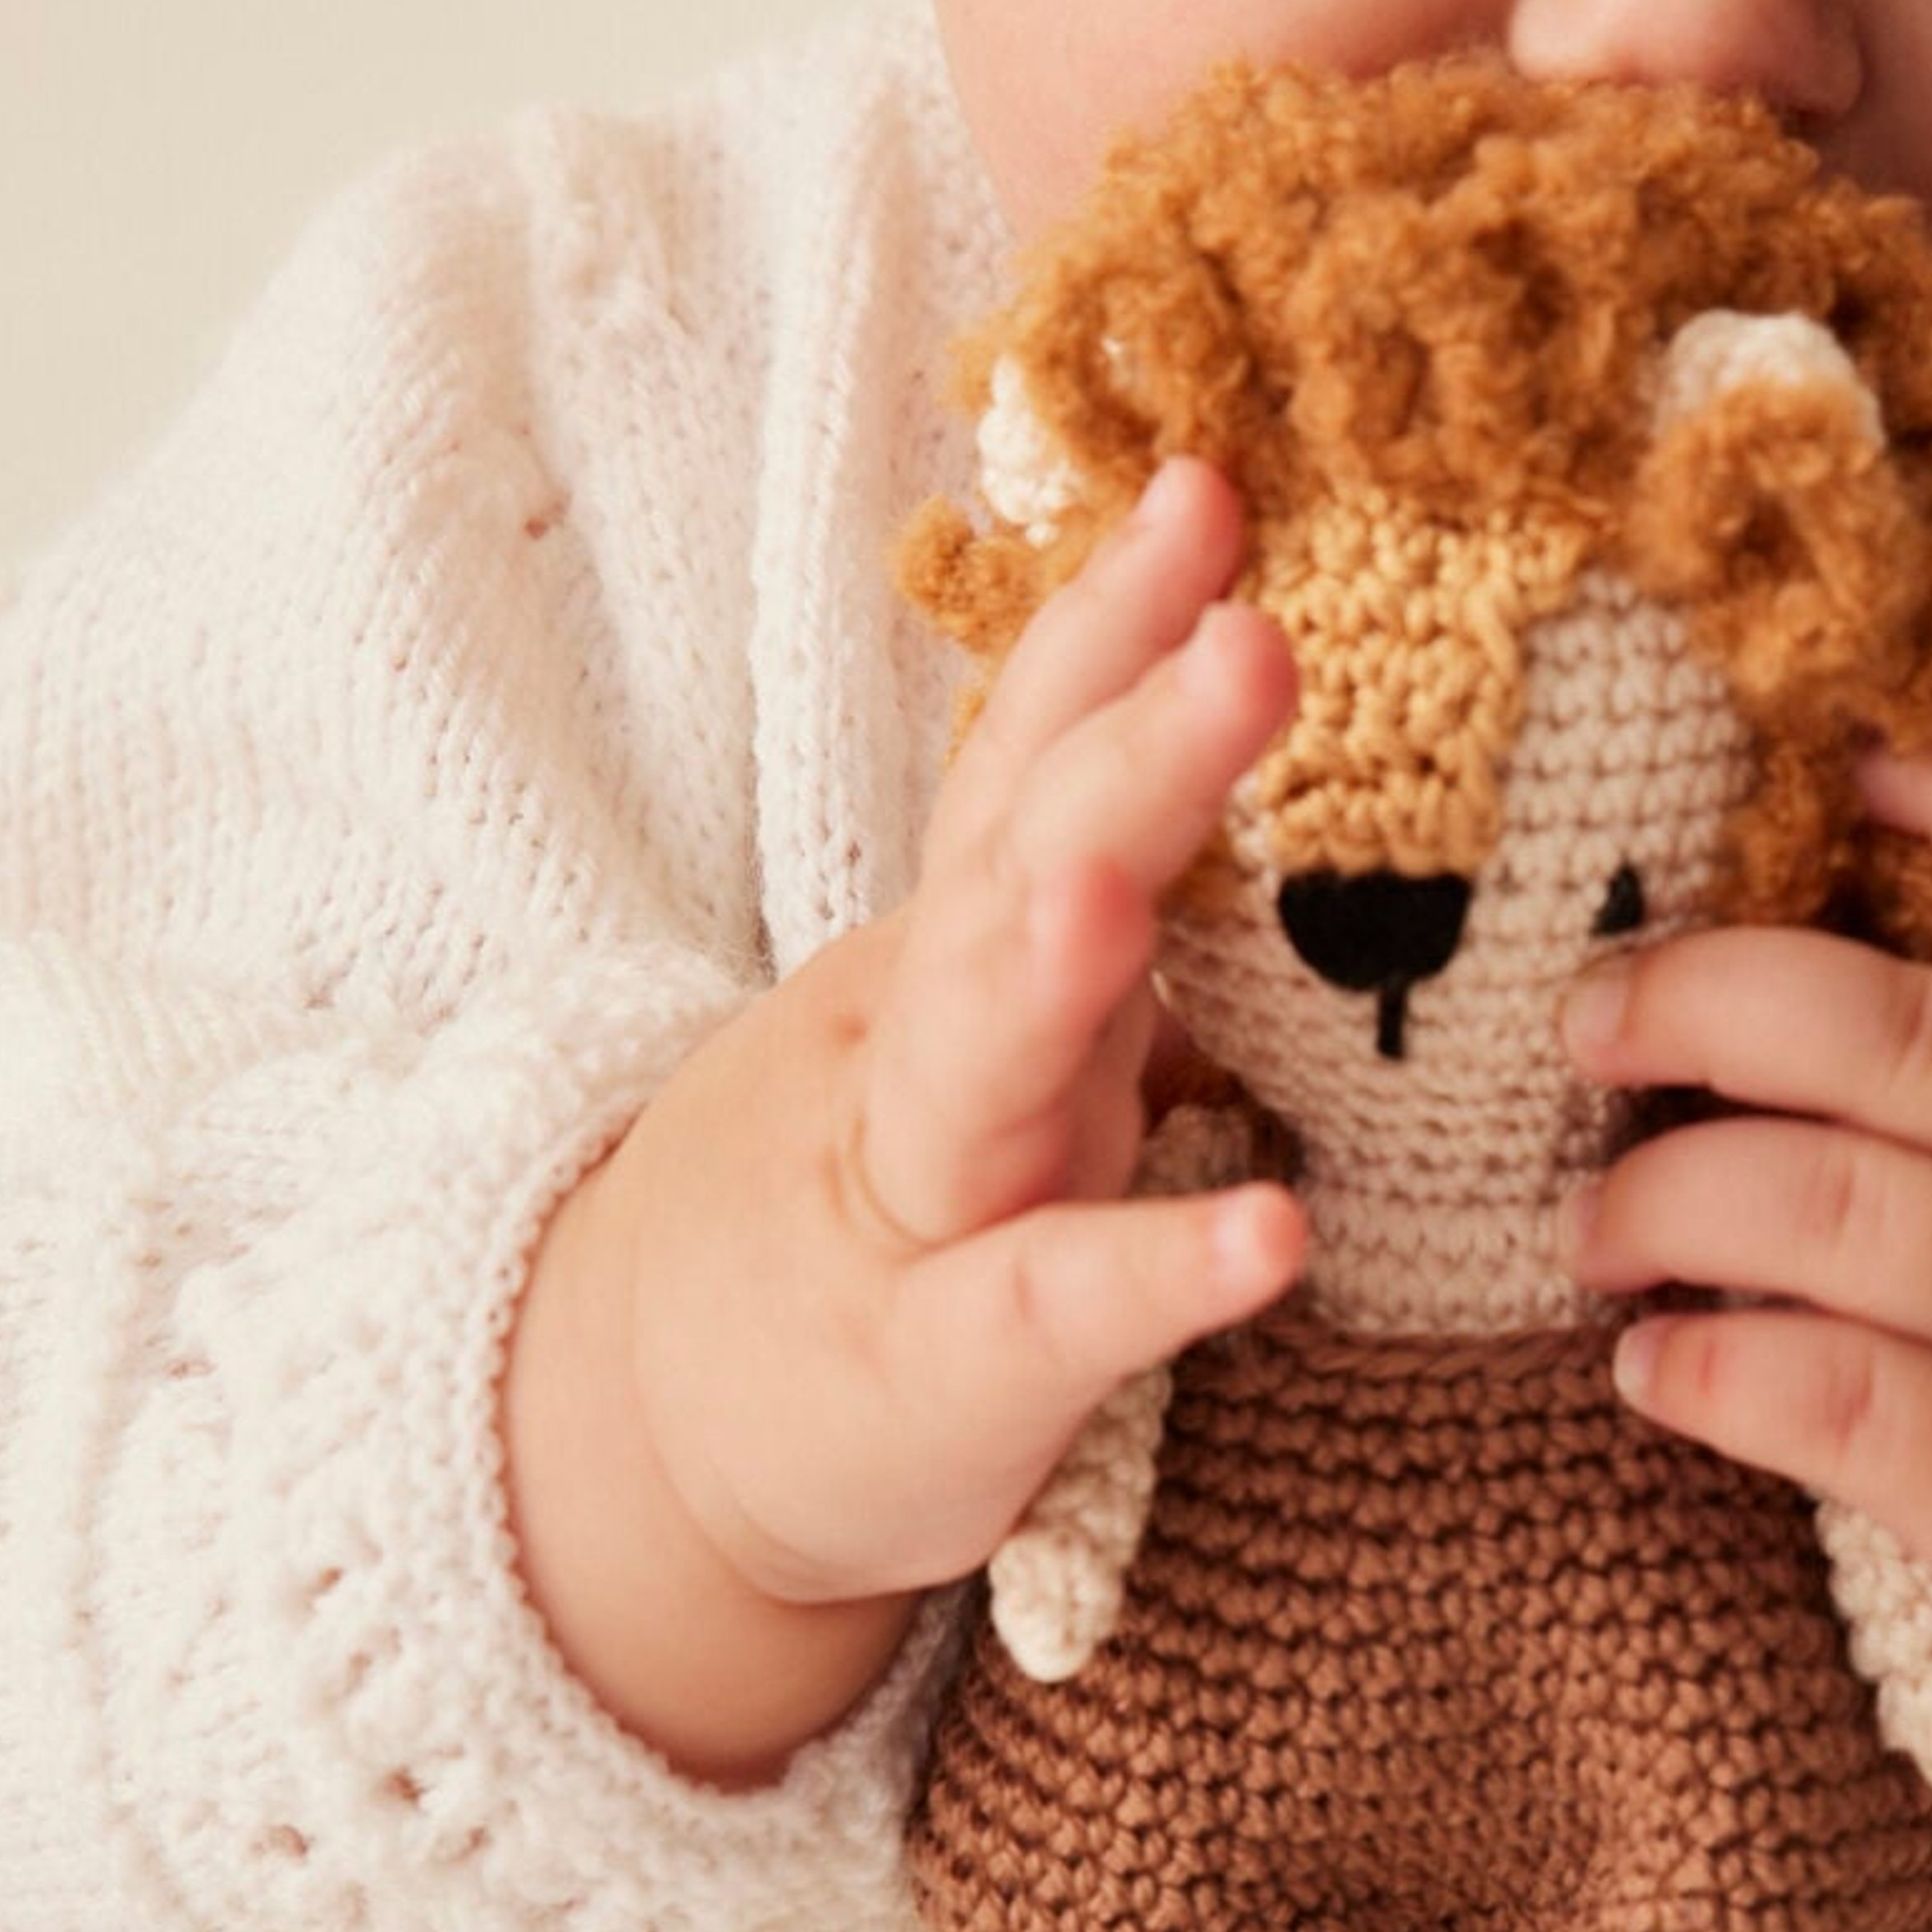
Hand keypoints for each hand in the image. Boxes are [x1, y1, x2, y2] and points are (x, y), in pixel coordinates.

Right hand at [504, 459, 1305, 1777]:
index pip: (1031, 759)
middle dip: (1130, 752)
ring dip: (1059, 969)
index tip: (1211, 489)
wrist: (656, 1443)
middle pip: (1022, 870)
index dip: (1111, 626)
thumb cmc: (879, 1208)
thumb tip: (1218, 714)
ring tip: (1126, 888)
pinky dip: (1160, 1272)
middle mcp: (943, 1045)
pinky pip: (1054, 1311)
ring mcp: (927, 1204)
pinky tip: (1274, 1231)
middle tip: (1253, 635)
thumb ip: (1071, 882)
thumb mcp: (972, 1018)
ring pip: (988, 1064)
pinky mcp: (942, 1372)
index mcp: (966, 953)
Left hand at [1562, 725, 1931, 1931]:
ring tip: (1594, 1228)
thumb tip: (1799, 891)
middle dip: (1705, 1002)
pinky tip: (1652, 1372)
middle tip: (1588, 1019)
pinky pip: (1851, 1409)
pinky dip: (1717, 1376)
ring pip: (1845, 1217)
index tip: (1828, 750)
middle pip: (1902, 1038)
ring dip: (1669, 1204)